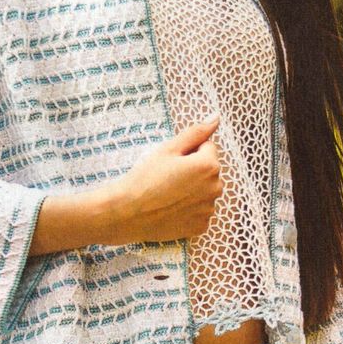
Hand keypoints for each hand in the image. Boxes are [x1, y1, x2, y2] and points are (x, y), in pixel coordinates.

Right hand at [106, 116, 222, 244]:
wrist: (127, 213)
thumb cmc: (145, 178)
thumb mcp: (168, 149)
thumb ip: (195, 132)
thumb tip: (215, 117)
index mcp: (209, 166)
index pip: (208, 148)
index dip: (188, 151)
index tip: (171, 161)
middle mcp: (215, 188)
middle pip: (209, 171)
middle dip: (194, 170)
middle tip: (168, 177)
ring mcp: (208, 210)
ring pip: (204, 191)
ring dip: (192, 190)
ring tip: (167, 194)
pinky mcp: (200, 226)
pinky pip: (199, 211)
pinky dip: (189, 209)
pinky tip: (170, 208)